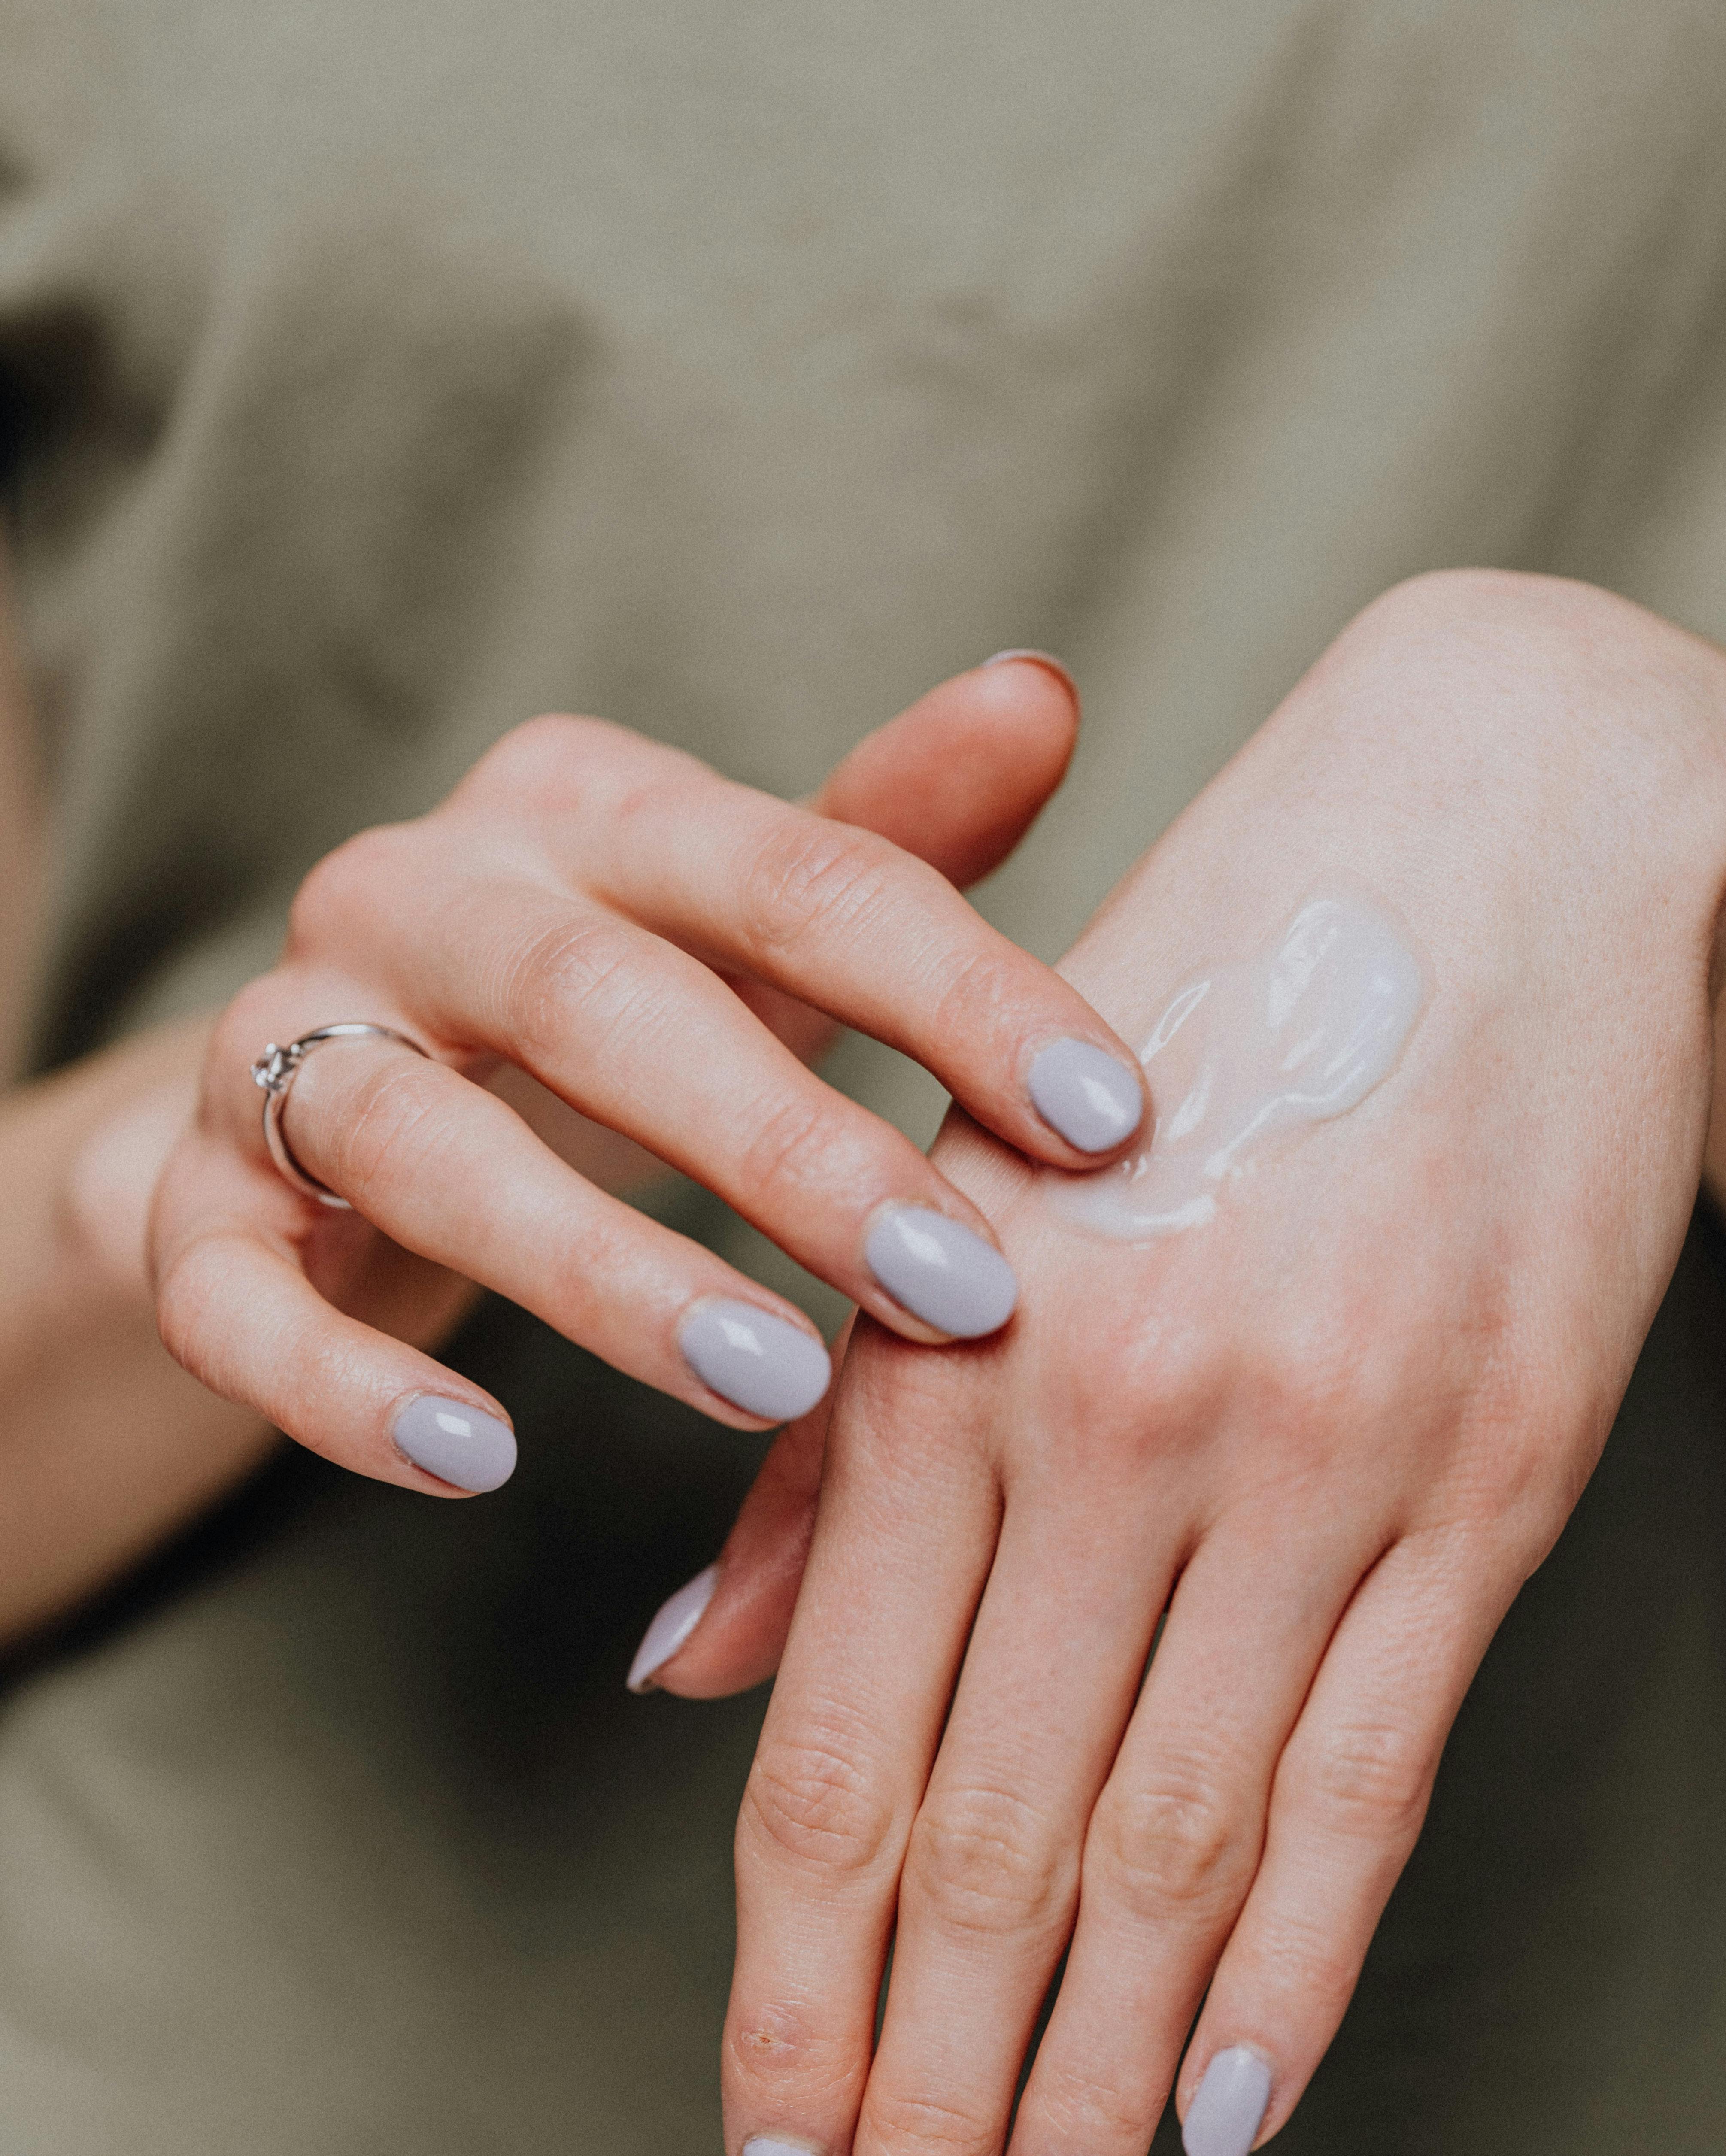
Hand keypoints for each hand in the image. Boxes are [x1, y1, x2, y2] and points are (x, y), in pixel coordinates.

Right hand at [146, 659, 1145, 1492]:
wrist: (325, 1087)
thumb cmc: (606, 1006)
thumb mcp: (746, 922)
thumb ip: (883, 836)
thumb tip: (1038, 692)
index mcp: (580, 810)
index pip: (793, 872)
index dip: (957, 989)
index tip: (1106, 1119)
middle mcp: (415, 896)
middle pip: (595, 996)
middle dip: (786, 1148)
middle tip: (959, 1290)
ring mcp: (279, 1048)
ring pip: (416, 1140)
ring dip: (598, 1269)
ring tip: (767, 1381)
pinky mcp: (189, 1204)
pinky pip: (234, 1294)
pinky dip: (344, 1385)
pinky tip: (474, 1462)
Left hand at [694, 571, 1725, 2155]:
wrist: (1491, 830)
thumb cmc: (1176, 1018)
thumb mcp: (953, 1191)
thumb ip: (821, 1456)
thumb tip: (680, 1685)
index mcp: (941, 1353)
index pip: (836, 1760)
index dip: (794, 1994)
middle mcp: (1113, 1420)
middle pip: (998, 1845)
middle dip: (931, 2096)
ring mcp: (1318, 1451)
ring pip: (1176, 1846)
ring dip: (1103, 2082)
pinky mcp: (1493, 1468)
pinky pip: (1378, 1770)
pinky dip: (1299, 1961)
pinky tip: (1236, 2106)